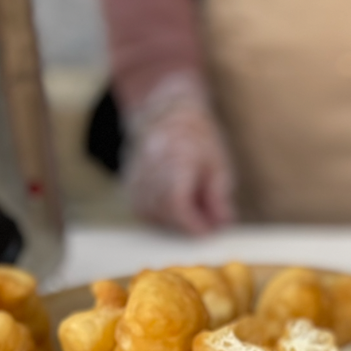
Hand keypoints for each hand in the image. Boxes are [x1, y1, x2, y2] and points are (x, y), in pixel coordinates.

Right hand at [124, 73, 235, 235]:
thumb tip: (221, 225)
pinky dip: (164, 217)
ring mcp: (133, 180)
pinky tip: (180, 207)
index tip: (211, 232)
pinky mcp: (128, 188)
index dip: (194, 224)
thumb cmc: (198, 141)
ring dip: (177, 223)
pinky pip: (145, 213)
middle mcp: (148, 172)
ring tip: (197, 210)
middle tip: (211, 222)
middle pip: (165, 215)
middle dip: (190, 226)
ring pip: (153, 218)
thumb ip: (219, 197)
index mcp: (173, 162)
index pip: (177, 205)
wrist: (167, 118)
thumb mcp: (218, 166)